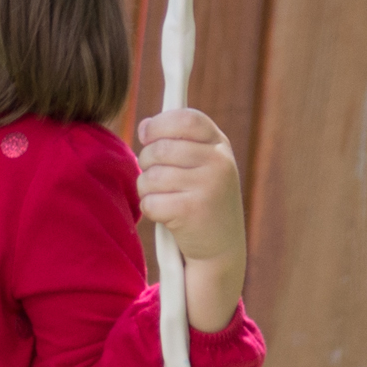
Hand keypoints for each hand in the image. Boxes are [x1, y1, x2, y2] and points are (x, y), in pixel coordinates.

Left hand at [136, 106, 245, 328]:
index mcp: (220, 146)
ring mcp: (208, 186)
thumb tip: (145, 124)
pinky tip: (169, 216)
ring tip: (167, 199)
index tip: (147, 134)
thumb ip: (178, 142)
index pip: (185, 118)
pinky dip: (151, 210)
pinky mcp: (192, 210)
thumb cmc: (202, 201)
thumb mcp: (202, 165)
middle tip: (159, 179)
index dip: (159, 124)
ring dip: (148, 190)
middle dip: (147, 163)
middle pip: (159, 148)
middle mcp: (218, 162)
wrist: (220, 248)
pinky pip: (150, 201)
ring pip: (150, 176)